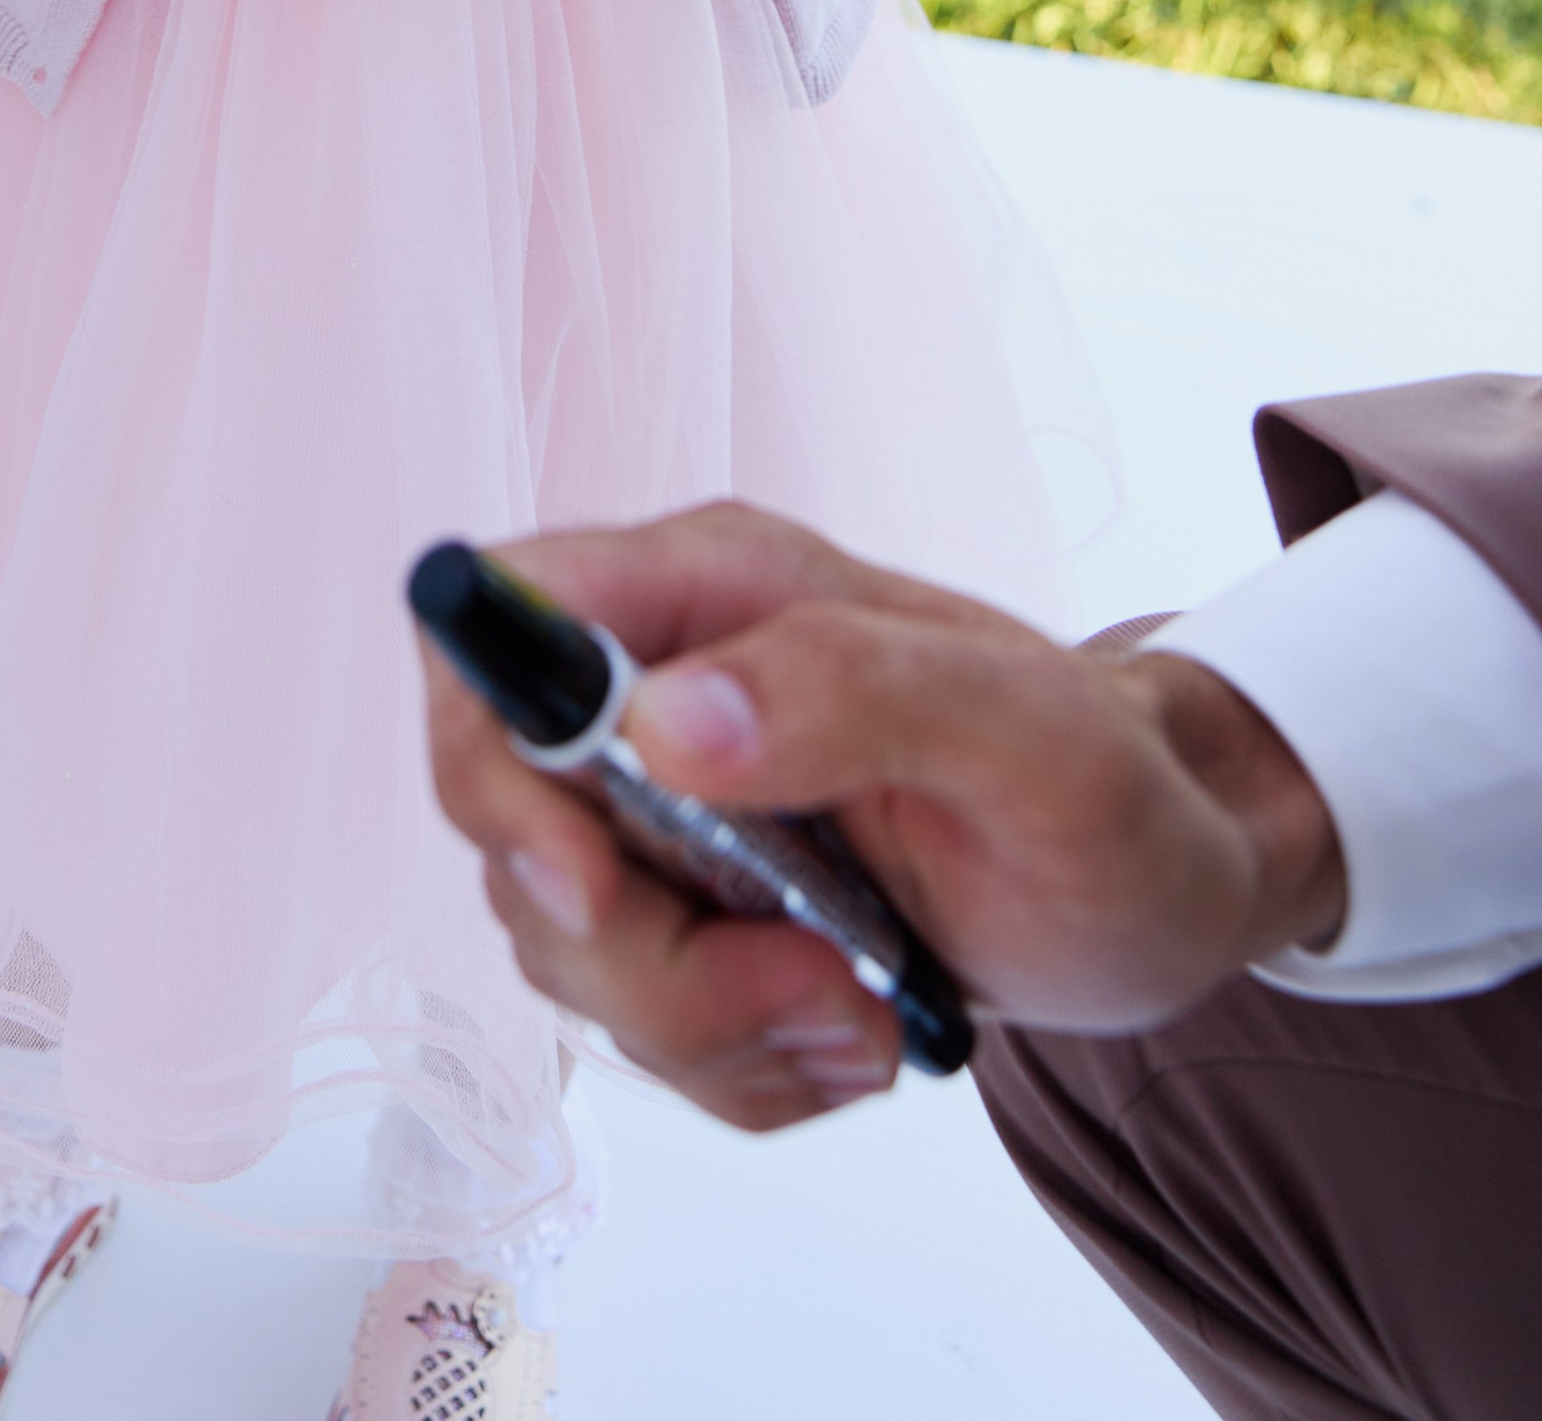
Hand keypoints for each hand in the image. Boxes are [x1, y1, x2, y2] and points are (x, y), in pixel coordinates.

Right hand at [422, 504, 1346, 1132]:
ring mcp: (669, 807)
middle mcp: (663, 687)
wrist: (1168, 880)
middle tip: (813, 982)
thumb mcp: (1029, 735)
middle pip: (516, 833)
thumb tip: (661, 719)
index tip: (594, 889)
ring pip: (571, 952)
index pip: (497, 626)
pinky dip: (744, 1070)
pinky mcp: (694, 914)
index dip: (493, 763)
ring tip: (865, 1008)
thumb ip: (850, 691)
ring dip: (712, 1027)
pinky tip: (855, 1033)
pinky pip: (643, 1031)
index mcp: (712, 592)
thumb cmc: (1116, 784)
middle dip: (643, 957)